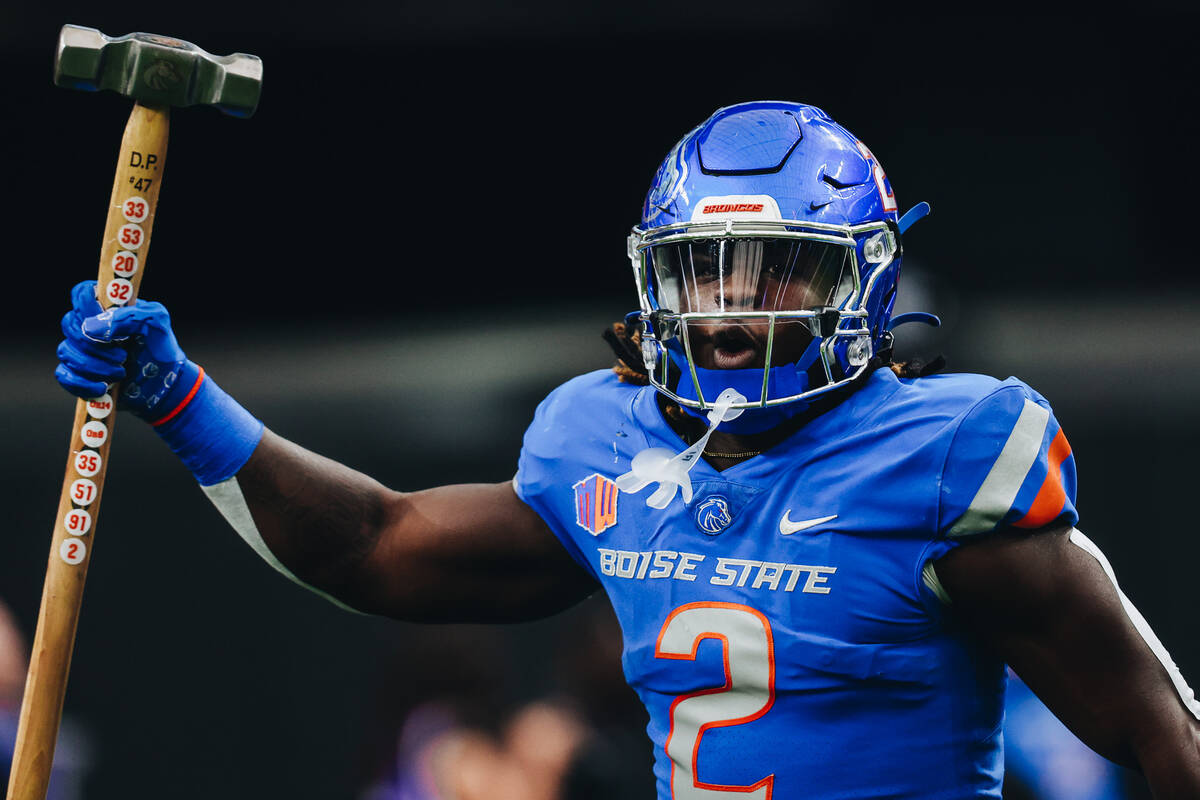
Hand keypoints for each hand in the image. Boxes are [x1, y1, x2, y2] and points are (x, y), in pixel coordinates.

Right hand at [55, 280, 197, 420]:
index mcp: (108, 308)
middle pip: (70, 325)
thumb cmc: (163, 347)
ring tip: (121, 373)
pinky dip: (81, 383)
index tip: (105, 323)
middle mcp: (91, 327)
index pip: (82, 293)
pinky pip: (64, 375)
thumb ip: (130, 316)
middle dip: (94, 345)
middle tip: (122, 356)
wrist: (167, 383)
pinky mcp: (80, 374)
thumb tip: (91, 327)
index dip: (87, 306)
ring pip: (65, 351)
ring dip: (93, 366)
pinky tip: (103, 387)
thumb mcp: (157, 322)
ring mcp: (83, 351)